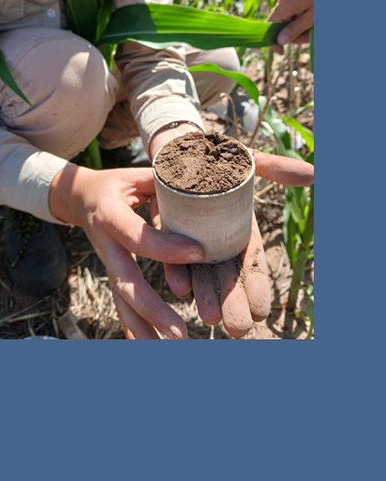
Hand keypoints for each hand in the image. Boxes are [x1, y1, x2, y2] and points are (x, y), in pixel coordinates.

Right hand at [50, 164, 203, 338]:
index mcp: (109, 214)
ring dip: (144, 328)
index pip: (137, 236)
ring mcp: (107, 262)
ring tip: (168, 350)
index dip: (166, 247)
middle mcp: (105, 244)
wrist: (78, 198)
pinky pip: (122, 303)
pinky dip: (135, 327)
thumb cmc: (116, 183)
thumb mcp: (136, 175)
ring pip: (122, 300)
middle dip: (153, 309)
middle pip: (125, 282)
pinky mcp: (113, 273)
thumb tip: (203, 185)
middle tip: (180, 333)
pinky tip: (149, 347)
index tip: (199, 253)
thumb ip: (166, 182)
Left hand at [156, 152, 313, 337]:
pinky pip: (171, 259)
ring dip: (205, 295)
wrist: (176, 151)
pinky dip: (177, 274)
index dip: (257, 286)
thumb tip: (314, 175)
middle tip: (238, 329)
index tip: (263, 310)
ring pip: (200, 273)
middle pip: (227, 275)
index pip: (251, 263)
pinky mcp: (165, 238)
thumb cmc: (216, 158)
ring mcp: (191, 241)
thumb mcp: (248, 162)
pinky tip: (180, 290)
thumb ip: (277, 168)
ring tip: (209, 319)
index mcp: (240, 229)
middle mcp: (217, 240)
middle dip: (232, 302)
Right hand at [267, 0, 313, 52]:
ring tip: (319, 24)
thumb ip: (295, 29)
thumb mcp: (313, 17)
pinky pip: (297, 9)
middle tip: (313, 36)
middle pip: (282, 23)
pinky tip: (317, 16)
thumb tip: (280, 41)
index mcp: (284, 5)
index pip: (270, 26)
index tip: (281, 53)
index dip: (274, 41)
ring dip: (303, 25)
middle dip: (296, 33)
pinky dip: (306, 16)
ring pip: (291, 17)